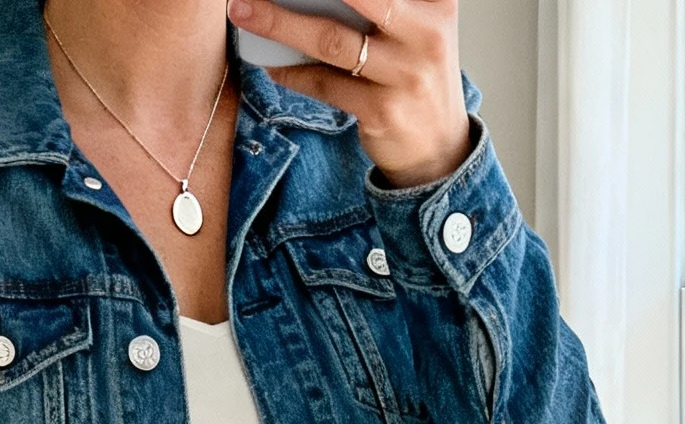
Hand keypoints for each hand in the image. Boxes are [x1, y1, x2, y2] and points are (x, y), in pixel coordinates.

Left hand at [227, 0, 471, 188]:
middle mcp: (426, 32)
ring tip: (245, 12)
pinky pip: (324, 84)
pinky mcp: (382, 111)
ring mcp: (404, 74)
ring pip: (331, 40)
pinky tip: (270, 62)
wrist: (439, 148)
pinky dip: (292, 71)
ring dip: (280, 24)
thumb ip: (378, 7)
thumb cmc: (414, 75)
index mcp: (436, 1)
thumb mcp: (415, 28)